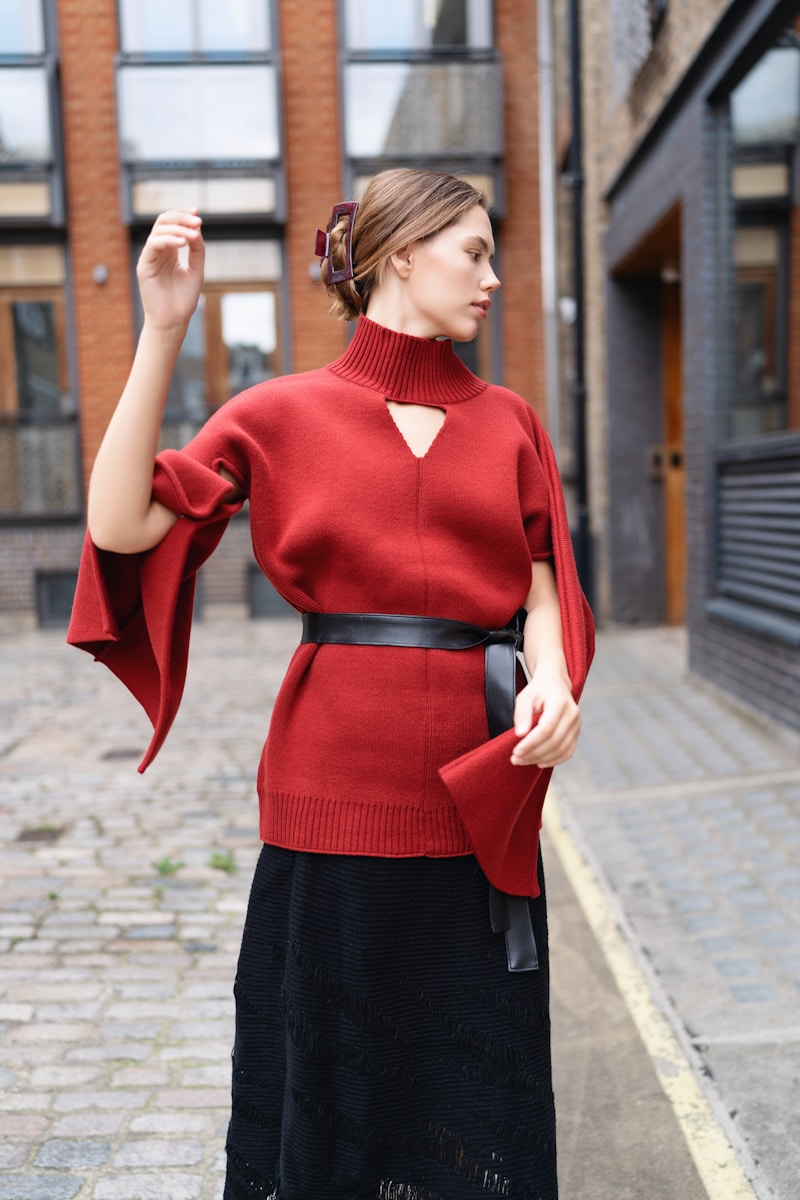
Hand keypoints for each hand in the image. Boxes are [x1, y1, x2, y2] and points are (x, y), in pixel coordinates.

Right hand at [137, 210, 204, 333]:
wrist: (173, 321)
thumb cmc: (183, 300)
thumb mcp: (196, 271)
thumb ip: (197, 250)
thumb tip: (198, 229)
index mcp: (169, 252)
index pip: (172, 224)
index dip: (184, 215)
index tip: (199, 213)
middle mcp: (158, 252)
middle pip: (164, 222)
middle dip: (182, 218)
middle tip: (198, 221)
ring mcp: (149, 257)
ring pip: (159, 230)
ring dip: (178, 229)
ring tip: (193, 236)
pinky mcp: (144, 265)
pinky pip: (153, 244)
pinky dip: (168, 240)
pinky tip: (183, 243)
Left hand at [510, 664, 580, 767]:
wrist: (555, 684)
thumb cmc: (537, 691)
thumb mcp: (525, 697)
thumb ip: (521, 714)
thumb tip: (520, 735)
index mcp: (560, 703)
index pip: (546, 729)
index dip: (531, 743)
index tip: (515, 752)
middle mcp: (572, 714)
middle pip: (554, 741)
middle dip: (533, 753)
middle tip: (515, 759)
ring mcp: (577, 724)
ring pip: (561, 749)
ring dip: (541, 759)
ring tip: (523, 761)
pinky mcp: (577, 733)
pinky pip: (568, 752)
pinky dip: (554, 760)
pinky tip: (539, 762)